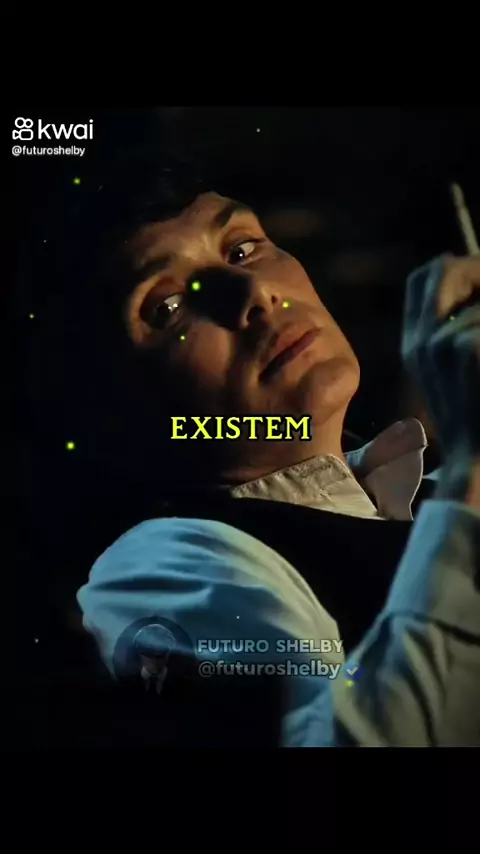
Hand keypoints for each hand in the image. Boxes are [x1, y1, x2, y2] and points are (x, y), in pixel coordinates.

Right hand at [401, 255, 479, 468]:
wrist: (479, 461)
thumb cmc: (473, 418)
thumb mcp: (446, 372)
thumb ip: (445, 329)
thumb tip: (454, 266)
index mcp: (416, 346)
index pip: (425, 278)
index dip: (456, 270)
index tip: (477, 287)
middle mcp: (424, 342)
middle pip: (448, 268)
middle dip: (478, 273)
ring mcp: (446, 345)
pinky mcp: (471, 349)